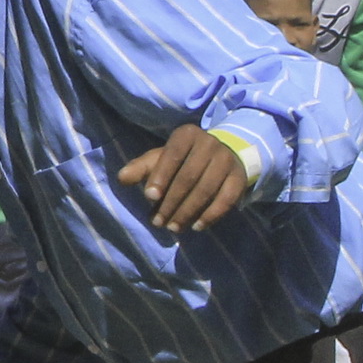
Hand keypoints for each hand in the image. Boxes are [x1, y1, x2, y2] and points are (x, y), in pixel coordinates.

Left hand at [119, 125, 250, 231]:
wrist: (224, 155)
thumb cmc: (184, 159)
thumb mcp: (161, 158)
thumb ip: (141, 168)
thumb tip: (122, 178)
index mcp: (187, 135)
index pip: (172, 155)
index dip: (160, 176)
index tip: (149, 197)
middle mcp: (210, 143)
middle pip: (188, 176)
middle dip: (171, 202)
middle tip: (158, 222)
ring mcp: (227, 160)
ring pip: (206, 190)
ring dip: (187, 212)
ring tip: (173, 227)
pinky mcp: (239, 178)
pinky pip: (226, 199)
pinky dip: (211, 215)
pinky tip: (196, 227)